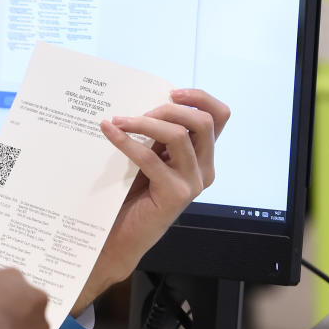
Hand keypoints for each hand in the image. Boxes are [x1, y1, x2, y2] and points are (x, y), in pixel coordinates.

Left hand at [72, 89, 229, 313]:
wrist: (120, 236)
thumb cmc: (130, 195)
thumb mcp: (148, 158)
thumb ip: (155, 136)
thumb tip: (142, 101)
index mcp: (201, 156)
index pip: (219, 117)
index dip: (199, 97)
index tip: (171, 92)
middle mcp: (204, 169)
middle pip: (204, 122)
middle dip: (169, 109)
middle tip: (138, 114)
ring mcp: (192, 183)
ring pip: (180, 136)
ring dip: (145, 123)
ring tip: (119, 121)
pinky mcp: (174, 195)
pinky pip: (151, 158)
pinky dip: (127, 141)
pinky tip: (109, 132)